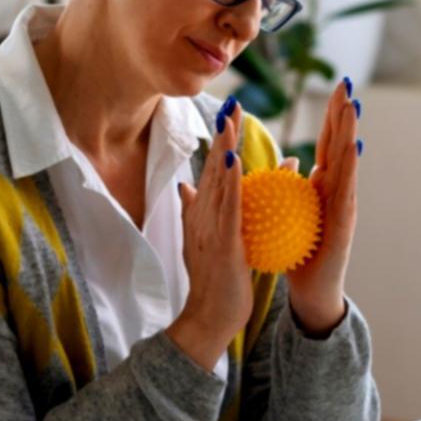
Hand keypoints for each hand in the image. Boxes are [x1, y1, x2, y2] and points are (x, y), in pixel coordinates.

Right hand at [168, 99, 252, 368]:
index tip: (230, 115)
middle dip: (223, 135)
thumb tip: (186, 187)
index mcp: (202, 216)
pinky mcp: (222, 242)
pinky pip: (227, 206)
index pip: (212, 171)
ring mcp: (209, 228)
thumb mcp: (207, 242)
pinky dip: (229, 181)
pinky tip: (234, 160)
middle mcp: (202, 217)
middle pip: (212, 167)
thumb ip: (200, 213)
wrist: (207, 317)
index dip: (220, 142)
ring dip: (225, 148)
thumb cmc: (212, 283)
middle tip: (233, 103)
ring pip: (218, 180)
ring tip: (232, 119)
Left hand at [285, 78, 360, 335]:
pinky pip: (346, 190)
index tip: (335, 85)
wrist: (311, 291)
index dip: (331, 116)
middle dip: (345, 114)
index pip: (326, 142)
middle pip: (341, 144)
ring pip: (348, 162)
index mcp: (322, 185)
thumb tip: (279, 164)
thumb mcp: (286, 215)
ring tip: (353, 107)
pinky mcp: (345, 222)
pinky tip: (352, 149)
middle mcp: (338, 190)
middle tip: (347, 83)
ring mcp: (345, 204)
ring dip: (350, 132)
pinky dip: (350, 168)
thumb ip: (285, 188)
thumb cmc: (296, 254)